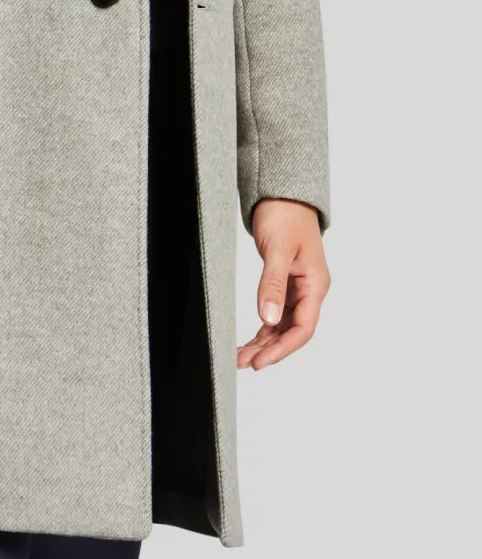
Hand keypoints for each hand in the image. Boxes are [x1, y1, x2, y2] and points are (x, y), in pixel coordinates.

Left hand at [237, 198, 330, 369]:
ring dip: (265, 342)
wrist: (282, 195)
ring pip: (283, 325)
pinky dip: (264, 328)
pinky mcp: (286, 283)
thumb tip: (269, 319)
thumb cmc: (285, 216)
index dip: (282, 347)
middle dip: (270, 349)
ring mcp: (298, 288)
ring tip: (242, 357)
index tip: (261, 361)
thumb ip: (273, 284)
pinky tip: (251, 340)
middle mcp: (310, 290)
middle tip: (244, 363)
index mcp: (315, 284)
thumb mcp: (278, 250)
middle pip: (293, 331)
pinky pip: (277, 313)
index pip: (303, 327)